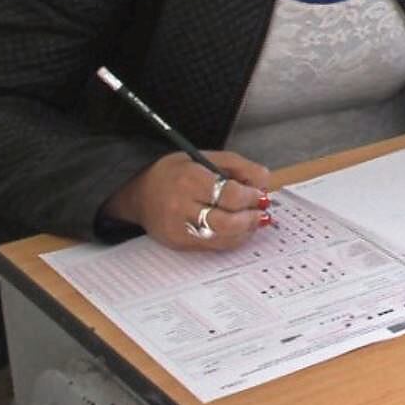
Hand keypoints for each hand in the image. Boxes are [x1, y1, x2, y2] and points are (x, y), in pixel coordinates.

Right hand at [102, 150, 271, 250]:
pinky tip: (238, 229)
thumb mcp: (207, 157)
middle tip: (261, 211)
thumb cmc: (176, 172)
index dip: (251, 197)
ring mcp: (178, 229)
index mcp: (189, 180)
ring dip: (245, 231)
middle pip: (227, 222)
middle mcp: (181, 207)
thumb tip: (265, 182)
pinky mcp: (178, 243)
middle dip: (251, 218)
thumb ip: (240, 166)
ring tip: (253, 220)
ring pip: (221, 238)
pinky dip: (231, 239)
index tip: (260, 195)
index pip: (230, 195)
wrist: (139, 191)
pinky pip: (212, 247)